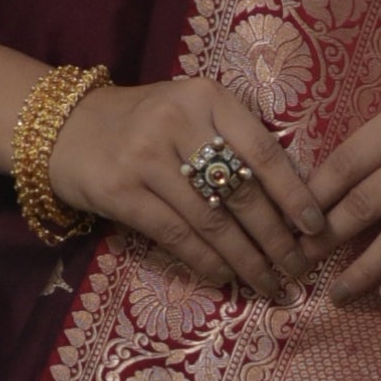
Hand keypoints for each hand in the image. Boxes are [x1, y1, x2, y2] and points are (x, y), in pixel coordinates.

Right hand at [45, 74, 326, 303]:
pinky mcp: (120, 190)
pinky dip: (206, 262)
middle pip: (242, 192)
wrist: (63, 128)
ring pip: (212, 221)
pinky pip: (176, 236)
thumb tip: (291, 201)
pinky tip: (226, 278)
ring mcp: (145, 156)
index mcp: (207, 97)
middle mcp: (178, 121)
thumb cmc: (142, 122)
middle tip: (298, 269)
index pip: (265, 151)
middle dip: (276, 239)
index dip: (295, 195)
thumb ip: (234, 139)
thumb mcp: (190, 110)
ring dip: (247, 260)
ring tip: (269, 283)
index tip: (317, 228)